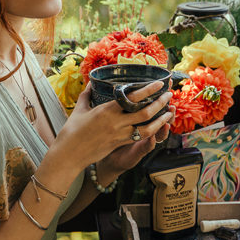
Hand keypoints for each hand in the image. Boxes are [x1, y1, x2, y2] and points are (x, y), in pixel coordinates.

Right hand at [52, 79, 172, 176]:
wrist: (69, 155)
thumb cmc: (71, 132)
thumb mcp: (79, 110)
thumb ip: (86, 96)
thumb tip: (90, 84)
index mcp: (106, 111)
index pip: (131, 98)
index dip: (148, 90)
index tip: (158, 83)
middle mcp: (116, 123)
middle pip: (144, 112)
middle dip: (160, 103)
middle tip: (169, 94)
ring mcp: (120, 135)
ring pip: (147, 127)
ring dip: (160, 119)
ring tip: (169, 111)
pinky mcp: (120, 144)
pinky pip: (140, 136)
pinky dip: (151, 129)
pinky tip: (158, 124)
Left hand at [104, 103, 175, 175]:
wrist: (111, 156)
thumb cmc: (115, 133)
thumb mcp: (122, 117)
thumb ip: (130, 105)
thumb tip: (134, 88)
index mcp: (145, 121)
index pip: (160, 112)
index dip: (165, 104)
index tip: (168, 96)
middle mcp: (148, 130)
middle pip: (164, 122)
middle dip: (169, 115)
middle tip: (172, 107)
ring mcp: (144, 141)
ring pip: (159, 135)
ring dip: (164, 129)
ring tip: (166, 124)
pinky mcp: (138, 152)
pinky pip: (147, 147)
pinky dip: (150, 143)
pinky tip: (153, 139)